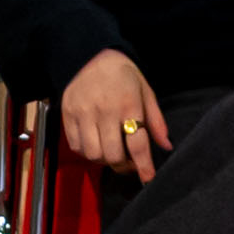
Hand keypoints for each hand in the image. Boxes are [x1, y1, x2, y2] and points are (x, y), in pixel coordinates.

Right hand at [57, 49, 169, 183]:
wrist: (89, 54)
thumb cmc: (122, 74)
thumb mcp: (145, 91)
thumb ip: (156, 120)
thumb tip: (166, 145)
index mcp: (128, 104)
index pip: (137, 144)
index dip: (144, 166)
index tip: (148, 178)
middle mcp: (104, 110)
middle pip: (113, 154)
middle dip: (123, 165)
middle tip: (129, 161)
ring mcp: (83, 113)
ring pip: (93, 154)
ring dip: (105, 159)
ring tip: (111, 151)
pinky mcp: (67, 115)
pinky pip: (76, 146)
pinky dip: (87, 152)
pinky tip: (96, 143)